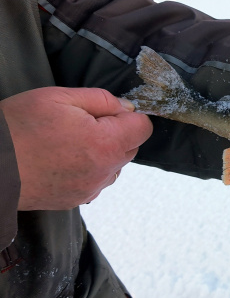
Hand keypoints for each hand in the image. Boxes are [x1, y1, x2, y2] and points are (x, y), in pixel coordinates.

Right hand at [0, 87, 152, 209]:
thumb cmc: (18, 129)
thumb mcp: (59, 97)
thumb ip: (101, 100)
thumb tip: (126, 107)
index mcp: (105, 144)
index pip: (143, 128)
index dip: (129, 115)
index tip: (108, 112)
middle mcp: (103, 171)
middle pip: (130, 147)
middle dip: (115, 133)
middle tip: (80, 123)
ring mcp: (90, 188)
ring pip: (114, 165)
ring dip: (102, 152)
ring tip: (68, 142)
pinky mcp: (77, 200)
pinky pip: (96, 180)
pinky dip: (88, 168)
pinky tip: (62, 159)